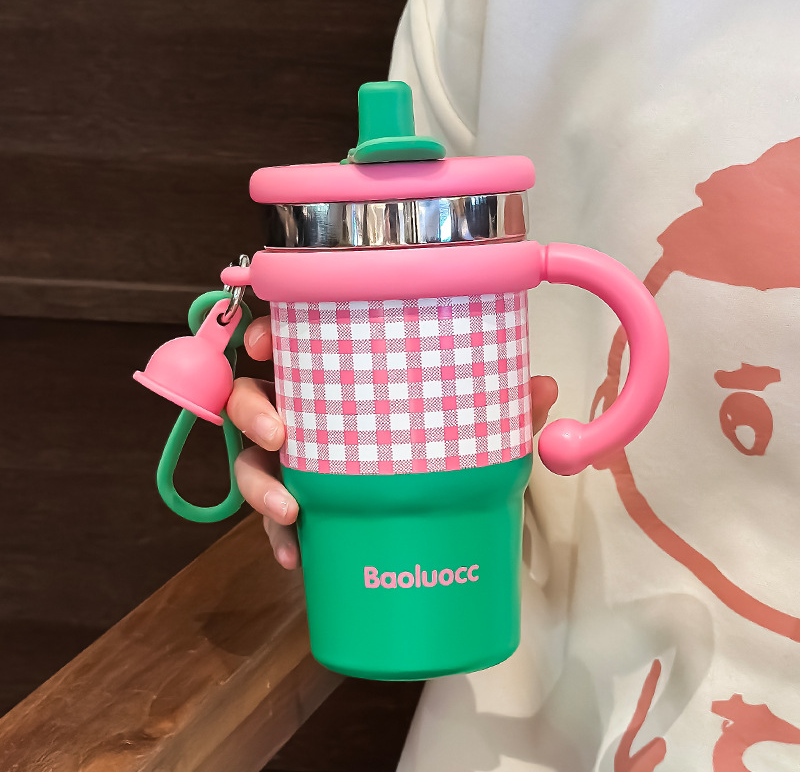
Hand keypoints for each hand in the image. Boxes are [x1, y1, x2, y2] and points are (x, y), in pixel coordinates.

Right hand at [229, 316, 558, 569]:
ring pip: (249, 461)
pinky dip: (279, 539)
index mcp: (333, 376)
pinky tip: (296, 558)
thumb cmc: (436, 444)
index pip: (286, 344)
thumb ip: (499, 405)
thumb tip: (543, 386)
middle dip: (252, 410)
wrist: (434, 505)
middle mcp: (302, 412)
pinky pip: (271, 522)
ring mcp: (292, 460)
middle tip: (280, 430)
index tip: (265, 344)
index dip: (264, 338)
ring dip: (259, 484)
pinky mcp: (297, 504)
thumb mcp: (466, 424)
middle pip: (249, 399)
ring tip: (290, 510)